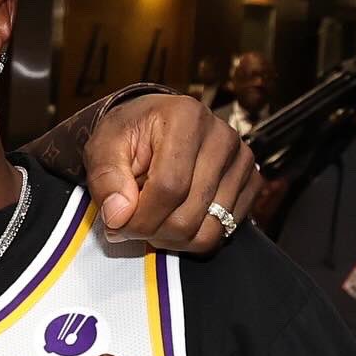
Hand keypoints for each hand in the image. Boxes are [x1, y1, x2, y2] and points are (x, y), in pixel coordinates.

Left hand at [85, 94, 257, 252]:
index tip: (115, 225)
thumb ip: (106, 179)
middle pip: (189, 215)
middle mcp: (222, 136)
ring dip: (172, 238)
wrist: (155, 123)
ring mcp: (242, 160)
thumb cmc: (130, 133)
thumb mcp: (103, 147)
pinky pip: (225, 231)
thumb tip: (118, 216)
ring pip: (209, 230)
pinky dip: (193, 236)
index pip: (168, 187)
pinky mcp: (252, 181)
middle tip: (129, 225)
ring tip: (151, 219)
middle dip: (152, 231)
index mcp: (186, 118)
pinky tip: (173, 216)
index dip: (139, 218)